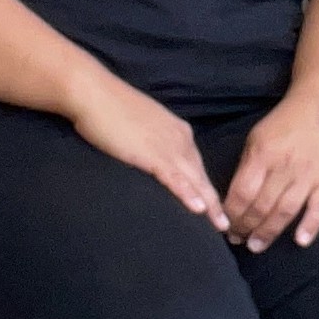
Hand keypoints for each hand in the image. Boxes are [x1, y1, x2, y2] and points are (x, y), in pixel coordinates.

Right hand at [66, 70, 223, 225]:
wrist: (94, 93)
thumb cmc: (110, 108)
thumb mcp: (141, 127)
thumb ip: (152, 143)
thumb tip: (153, 159)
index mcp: (178, 131)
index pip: (197, 165)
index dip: (205, 187)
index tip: (213, 206)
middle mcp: (180, 138)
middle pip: (201, 175)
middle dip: (214, 201)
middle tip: (224, 224)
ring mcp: (168, 146)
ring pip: (194, 179)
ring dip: (209, 204)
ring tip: (219, 225)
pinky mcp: (152, 154)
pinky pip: (174, 178)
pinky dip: (187, 193)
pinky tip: (198, 209)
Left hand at [221, 95, 318, 250]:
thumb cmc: (283, 125)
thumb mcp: (256, 138)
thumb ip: (247, 167)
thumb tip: (233, 200)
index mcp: (263, 154)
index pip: (243, 192)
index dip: (232, 214)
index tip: (226, 226)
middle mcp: (285, 166)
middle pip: (262, 205)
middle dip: (246, 227)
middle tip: (238, 240)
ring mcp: (309, 174)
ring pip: (287, 210)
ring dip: (269, 232)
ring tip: (256, 245)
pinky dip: (311, 225)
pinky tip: (300, 240)